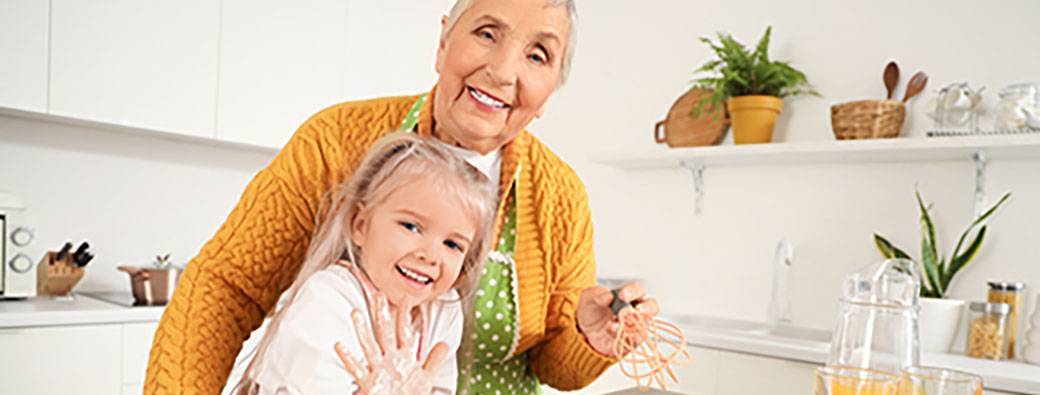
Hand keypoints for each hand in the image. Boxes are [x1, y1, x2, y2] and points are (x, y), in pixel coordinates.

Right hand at [335, 292, 449, 394]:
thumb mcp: (426, 378)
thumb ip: (434, 360)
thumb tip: (445, 344)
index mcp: (404, 357)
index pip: (405, 332)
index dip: (406, 316)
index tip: (407, 299)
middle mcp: (390, 360)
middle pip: (385, 333)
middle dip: (383, 314)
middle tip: (378, 295)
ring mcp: (378, 370)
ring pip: (369, 346)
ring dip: (363, 331)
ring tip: (356, 313)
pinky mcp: (369, 383)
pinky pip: (357, 370)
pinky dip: (349, 359)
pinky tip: (340, 346)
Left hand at [576, 282, 658, 356]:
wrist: (587, 332)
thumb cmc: (592, 311)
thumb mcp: (588, 299)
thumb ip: (596, 294)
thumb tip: (608, 295)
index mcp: (628, 295)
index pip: (637, 290)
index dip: (632, 291)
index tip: (623, 295)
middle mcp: (636, 308)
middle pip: (651, 305)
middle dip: (646, 308)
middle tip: (634, 311)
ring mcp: (637, 325)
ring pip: (646, 323)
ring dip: (635, 324)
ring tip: (620, 325)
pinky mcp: (634, 339)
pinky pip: (637, 339)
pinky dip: (628, 337)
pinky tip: (615, 334)